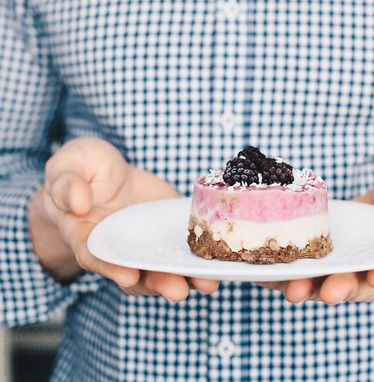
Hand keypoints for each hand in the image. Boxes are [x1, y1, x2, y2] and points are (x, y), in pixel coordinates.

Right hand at [28, 137, 218, 300]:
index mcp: (85, 234)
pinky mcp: (168, 227)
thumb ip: (67, 185)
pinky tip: (222, 258)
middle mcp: (118, 246)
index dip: (111, 268)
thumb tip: (78, 202)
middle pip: (135, 272)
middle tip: (178, 290)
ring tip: (208, 283)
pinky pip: (184, 242)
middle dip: (157, 282)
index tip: (127, 276)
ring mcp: (145, 240)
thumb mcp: (65, 168)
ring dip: (185, 276)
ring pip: (163, 265)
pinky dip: (202, 251)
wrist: (101, 170)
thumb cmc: (77, 170)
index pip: (96, 256)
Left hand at [256, 165, 373, 303]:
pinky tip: (266, 269)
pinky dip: (287, 269)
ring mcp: (350, 258)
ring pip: (329, 278)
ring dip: (310, 284)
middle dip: (342, 287)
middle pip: (360, 282)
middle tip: (327, 292)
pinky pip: (307, 261)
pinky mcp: (327, 247)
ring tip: (290, 288)